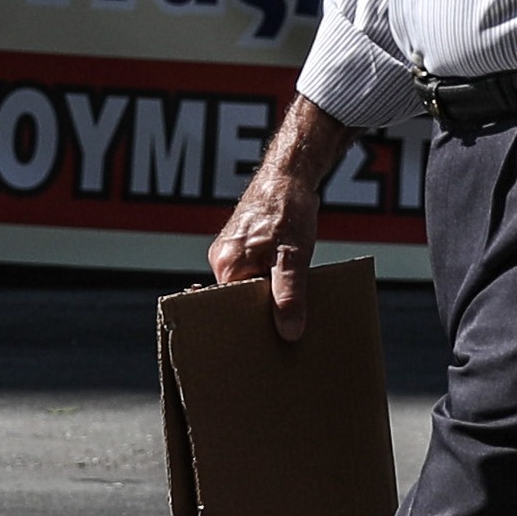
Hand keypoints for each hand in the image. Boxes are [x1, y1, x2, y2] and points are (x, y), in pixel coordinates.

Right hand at [208, 131, 335, 334]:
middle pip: (239, 300)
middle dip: (261, 312)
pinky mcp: (243, 245)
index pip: (232, 310)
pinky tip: (289, 282)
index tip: (272, 339)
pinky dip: (271, 280)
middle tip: (286, 326)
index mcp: (226, 265)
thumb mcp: (294, 258)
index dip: (253, 325)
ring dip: (269, 294)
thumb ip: (289, 295)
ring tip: (291, 302)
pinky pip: (254, 273)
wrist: (290, 176)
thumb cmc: (289, 211)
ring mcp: (231, 251)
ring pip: (249, 286)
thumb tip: (289, 332)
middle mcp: (222, 259)